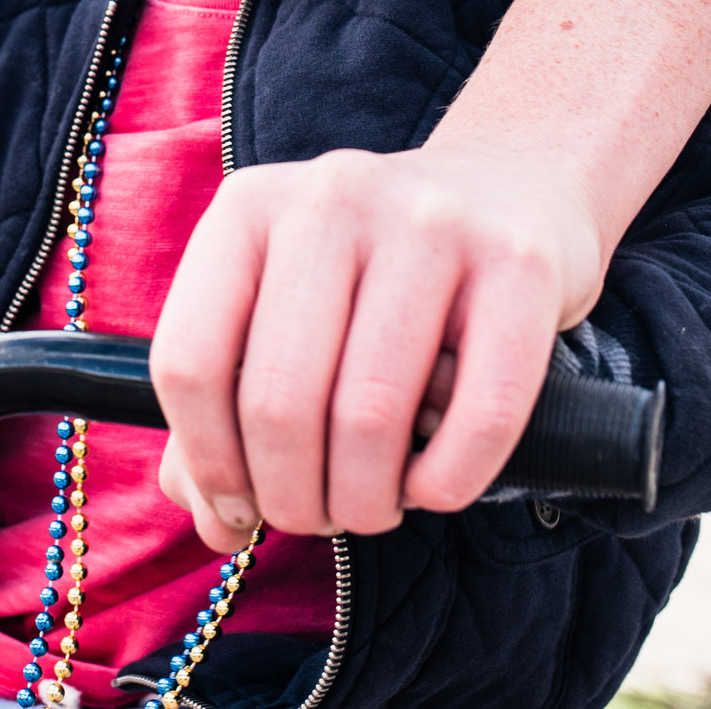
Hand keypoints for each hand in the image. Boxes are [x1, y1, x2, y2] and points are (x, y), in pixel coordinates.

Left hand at [149, 143, 606, 550]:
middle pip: (279, 401)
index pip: (191, 362)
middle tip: (318, 517)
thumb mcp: (282, 312)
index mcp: (249, 208)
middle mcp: (333, 199)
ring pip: (370, 416)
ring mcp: (431, 223)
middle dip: (293, 497)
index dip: (209, 462)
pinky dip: (446, 482)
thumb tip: (215, 521)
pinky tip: (434, 487)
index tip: (240, 507)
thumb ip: (228, 411)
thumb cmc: (373, 278)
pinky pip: (479, 415)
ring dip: (365, 500)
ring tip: (373, 505)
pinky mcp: (520, 264)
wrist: (508, 188)